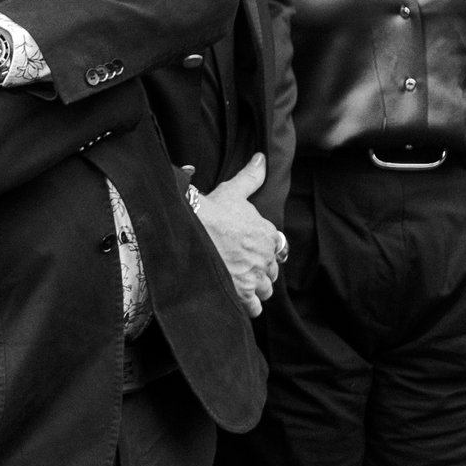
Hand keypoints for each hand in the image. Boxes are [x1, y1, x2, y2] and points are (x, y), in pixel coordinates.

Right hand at [189, 155, 284, 314]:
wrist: (187, 231)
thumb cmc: (210, 211)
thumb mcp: (233, 191)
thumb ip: (252, 176)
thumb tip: (262, 158)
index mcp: (268, 233)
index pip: (277, 248)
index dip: (265, 252)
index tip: (251, 253)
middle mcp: (266, 256)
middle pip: (272, 272)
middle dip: (260, 273)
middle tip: (242, 271)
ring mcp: (254, 276)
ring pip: (265, 291)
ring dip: (255, 291)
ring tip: (239, 287)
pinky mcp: (241, 293)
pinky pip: (253, 307)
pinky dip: (247, 307)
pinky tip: (237, 302)